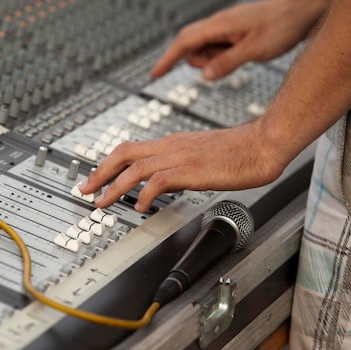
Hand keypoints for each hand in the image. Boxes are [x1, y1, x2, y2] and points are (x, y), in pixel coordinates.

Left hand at [79, 121, 288, 211]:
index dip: (108, 164)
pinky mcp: (194, 169)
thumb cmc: (240, 151)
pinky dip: (146, 193)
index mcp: (172, 143)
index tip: (96, 180)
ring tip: (102, 202)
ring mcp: (181, 156)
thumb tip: (164, 183)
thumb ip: (181, 166)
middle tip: (85, 190)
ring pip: (136, 167)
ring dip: (114, 185)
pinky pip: (161, 179)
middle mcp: (172, 146)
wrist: (265, 143)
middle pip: (123, 153)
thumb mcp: (202, 156)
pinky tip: (142, 207)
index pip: (131, 150)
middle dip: (100, 172)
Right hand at [151, 0, 328, 79]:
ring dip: (215, 60)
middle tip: (225, 65)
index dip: (167, 59)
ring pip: (205, 49)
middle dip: (200, 62)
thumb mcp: (255, 50)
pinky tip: (244, 54)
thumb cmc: (284, 26)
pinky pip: (219, 48)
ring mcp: (226, 28)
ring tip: (242, 56)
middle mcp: (219, 24)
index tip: (154, 75)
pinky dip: (224, 57)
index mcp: (219, 25)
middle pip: (191, 46)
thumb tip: (204, 76)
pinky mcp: (234, 32)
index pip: (184, 42)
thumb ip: (227, 63)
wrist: (304, 10)